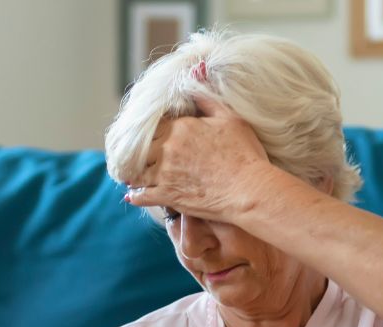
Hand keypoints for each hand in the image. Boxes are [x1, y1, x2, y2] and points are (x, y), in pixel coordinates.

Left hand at [120, 94, 280, 222]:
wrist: (249, 189)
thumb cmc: (244, 154)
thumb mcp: (230, 118)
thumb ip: (207, 99)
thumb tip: (195, 74)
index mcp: (180, 127)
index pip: (154, 125)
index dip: (153, 131)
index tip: (153, 137)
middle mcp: (167, 148)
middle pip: (141, 147)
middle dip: (141, 153)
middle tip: (139, 157)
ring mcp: (164, 173)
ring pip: (138, 172)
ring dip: (135, 174)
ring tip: (134, 176)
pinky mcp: (167, 195)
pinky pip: (141, 196)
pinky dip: (136, 195)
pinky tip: (135, 195)